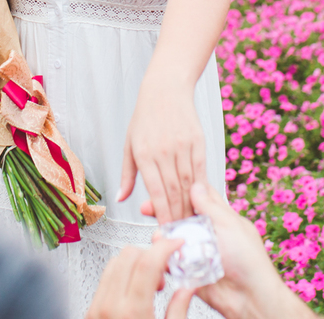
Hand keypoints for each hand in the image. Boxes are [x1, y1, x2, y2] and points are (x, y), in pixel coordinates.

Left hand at [85, 237, 193, 318]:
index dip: (164, 247)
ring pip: (115, 262)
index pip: (147, 264)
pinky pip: (105, 278)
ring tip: (150, 284)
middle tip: (164, 271)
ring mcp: (97, 308)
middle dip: (151, 254)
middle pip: (129, 255)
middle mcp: (110, 307)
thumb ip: (178, 310)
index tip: (176, 243)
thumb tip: (188, 288)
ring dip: (136, 263)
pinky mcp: (91, 311)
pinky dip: (122, 274)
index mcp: (132, 314)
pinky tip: (134, 290)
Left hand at [118, 89, 206, 222]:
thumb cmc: (144, 118)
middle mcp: (163, 151)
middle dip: (178, 215)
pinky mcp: (197, 141)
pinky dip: (202, 187)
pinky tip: (202, 200)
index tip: (166, 230)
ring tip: (191, 221)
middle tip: (181, 233)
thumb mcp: (129, 144)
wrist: (165, 90)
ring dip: (190, 205)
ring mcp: (182, 146)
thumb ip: (127, 174)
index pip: (156, 191)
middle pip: (174, 191)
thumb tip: (121, 198)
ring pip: (189, 183)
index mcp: (144, 154)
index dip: (162, 213)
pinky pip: (201, 170)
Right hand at [149, 181, 317, 318]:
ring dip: (164, 235)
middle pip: (179, 216)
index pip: (197, 197)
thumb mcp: (230, 225)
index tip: (164, 185)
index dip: (181, 190)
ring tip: (160, 237)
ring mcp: (197, 250)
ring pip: (173, 237)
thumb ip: (210, 206)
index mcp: (219, 218)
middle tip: (149, 208)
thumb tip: (196, 185)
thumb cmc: (249, 260)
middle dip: (163, 211)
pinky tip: (165, 255)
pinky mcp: (189, 269)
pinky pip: (171, 260)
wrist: (249, 296)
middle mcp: (206, 232)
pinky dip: (166, 257)